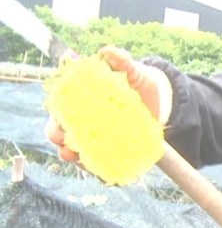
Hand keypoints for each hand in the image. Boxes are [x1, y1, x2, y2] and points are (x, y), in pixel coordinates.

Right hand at [44, 46, 171, 161]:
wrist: (160, 100)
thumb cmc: (138, 82)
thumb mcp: (131, 69)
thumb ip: (120, 59)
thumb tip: (106, 52)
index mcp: (79, 102)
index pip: (57, 113)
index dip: (55, 121)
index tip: (60, 125)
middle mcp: (83, 122)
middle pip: (61, 136)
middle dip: (62, 143)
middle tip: (69, 147)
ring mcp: (97, 138)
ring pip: (78, 154)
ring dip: (79, 160)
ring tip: (85, 162)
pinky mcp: (114, 151)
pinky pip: (103, 165)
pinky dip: (103, 171)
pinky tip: (110, 175)